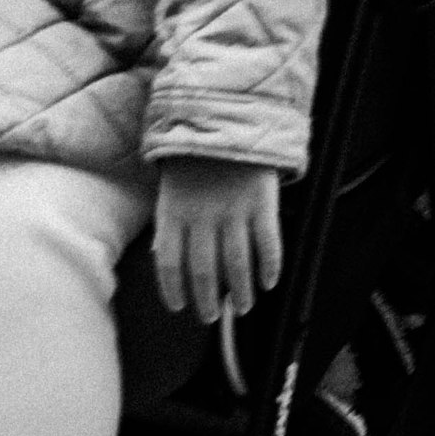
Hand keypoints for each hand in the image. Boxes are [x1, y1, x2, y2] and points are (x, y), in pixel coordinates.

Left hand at [152, 158, 284, 322]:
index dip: (173, 290)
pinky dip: (270, 268)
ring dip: (240, 292)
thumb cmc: (194, 161)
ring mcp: (234, 211)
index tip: (180, 306)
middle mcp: (203, 217)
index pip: (170, 264)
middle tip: (210, 317)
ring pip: (237, 265)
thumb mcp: (169, 189)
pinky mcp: (262, 204)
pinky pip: (268, 244)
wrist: (227, 118)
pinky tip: (268, 283)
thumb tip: (165, 263)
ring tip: (241, 307)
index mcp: (174, 213)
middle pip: (204, 272)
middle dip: (207, 301)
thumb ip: (169, 225)